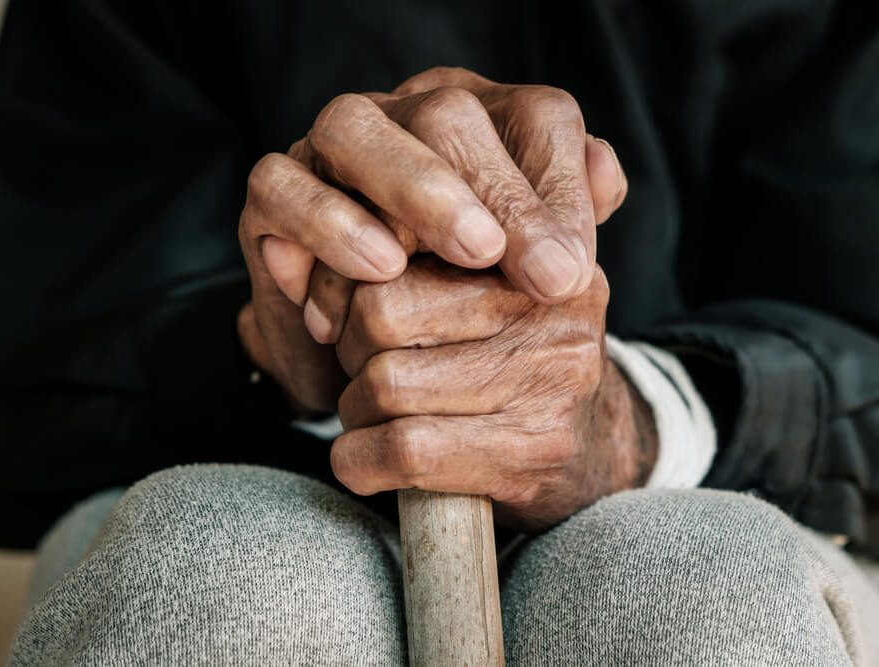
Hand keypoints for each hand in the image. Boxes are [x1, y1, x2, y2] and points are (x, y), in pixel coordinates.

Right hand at [238, 67, 626, 411]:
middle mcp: (401, 119)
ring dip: (414, 189)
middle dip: (498, 194)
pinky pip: (282, 185)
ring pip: (353, 128)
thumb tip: (606, 172)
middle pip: (446, 114)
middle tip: (537, 273)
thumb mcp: (520, 267)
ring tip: (468, 257)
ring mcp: (328, 151)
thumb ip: (566, 217)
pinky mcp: (272, 195)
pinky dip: (327, 223)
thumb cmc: (455, 297)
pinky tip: (377, 272)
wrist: (372, 350)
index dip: (559, 187)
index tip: (573, 273)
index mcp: (479, 122)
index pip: (533, 118)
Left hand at [327, 257, 656, 530]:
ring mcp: (551, 381)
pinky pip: (405, 448)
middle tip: (362, 370)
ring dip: (354, 411)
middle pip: (381, 313)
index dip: (348, 283)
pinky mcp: (534, 451)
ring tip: (372, 415)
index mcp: (536, 246)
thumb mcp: (491, 284)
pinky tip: (362, 460)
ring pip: (386, 385)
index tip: (344, 313)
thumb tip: (318, 227)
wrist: (596, 452)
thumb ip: (425, 240)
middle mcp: (553, 305)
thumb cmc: (515, 361)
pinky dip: (358, 461)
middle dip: (348, 352)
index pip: (402, 239)